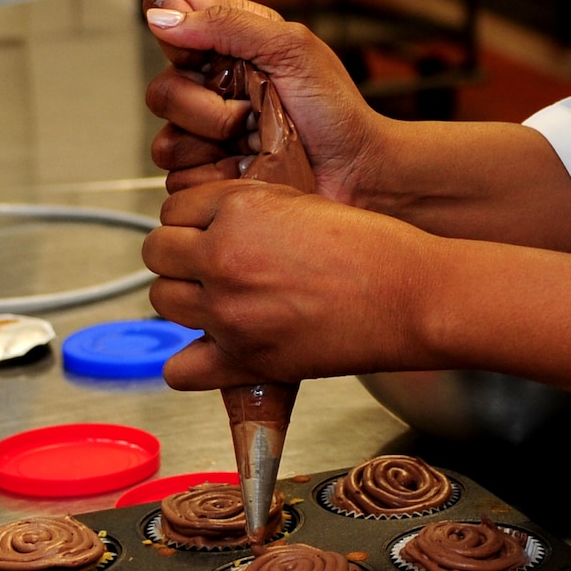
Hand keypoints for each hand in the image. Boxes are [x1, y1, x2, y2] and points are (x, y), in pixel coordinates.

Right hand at [142, 0, 388, 204]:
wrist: (357, 171)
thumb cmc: (336, 109)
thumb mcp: (291, 47)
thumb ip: (226, 23)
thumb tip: (160, 15)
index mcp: (232, 42)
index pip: (168, 19)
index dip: (178, 36)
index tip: (209, 55)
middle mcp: (212, 86)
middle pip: (160, 90)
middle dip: (208, 105)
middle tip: (253, 108)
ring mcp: (207, 136)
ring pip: (166, 141)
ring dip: (217, 141)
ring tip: (258, 139)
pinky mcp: (208, 176)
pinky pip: (180, 177)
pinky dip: (218, 173)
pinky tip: (250, 166)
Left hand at [144, 180, 427, 388]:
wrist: (413, 295)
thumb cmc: (376, 247)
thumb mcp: (305, 203)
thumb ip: (252, 211)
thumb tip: (217, 225)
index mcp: (240, 210)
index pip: (176, 206)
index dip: (194, 216)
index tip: (210, 225)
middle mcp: (223, 258)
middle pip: (157, 252)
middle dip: (179, 253)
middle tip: (209, 260)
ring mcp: (228, 312)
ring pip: (162, 300)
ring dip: (184, 296)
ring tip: (219, 296)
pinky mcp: (244, 359)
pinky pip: (180, 367)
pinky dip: (189, 361)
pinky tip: (214, 346)